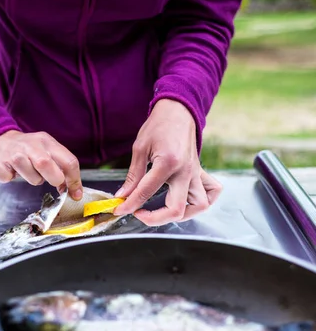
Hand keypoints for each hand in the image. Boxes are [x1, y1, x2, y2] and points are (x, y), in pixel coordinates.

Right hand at [0, 130, 82, 199]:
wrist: (1, 139)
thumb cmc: (30, 151)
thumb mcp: (49, 152)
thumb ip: (63, 169)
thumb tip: (75, 193)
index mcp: (47, 142)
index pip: (68, 161)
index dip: (74, 181)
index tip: (75, 194)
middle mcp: (31, 145)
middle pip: (45, 164)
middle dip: (53, 178)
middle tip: (52, 182)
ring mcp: (13, 153)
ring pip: (27, 173)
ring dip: (32, 179)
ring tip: (29, 173)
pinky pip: (5, 177)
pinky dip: (7, 177)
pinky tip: (9, 172)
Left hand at [113, 100, 221, 225]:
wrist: (178, 111)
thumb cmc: (158, 126)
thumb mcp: (140, 148)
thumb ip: (133, 176)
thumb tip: (123, 197)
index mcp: (168, 162)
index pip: (146, 192)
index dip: (129, 205)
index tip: (119, 210)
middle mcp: (186, 171)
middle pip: (177, 209)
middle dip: (155, 218)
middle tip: (139, 213)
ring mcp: (196, 174)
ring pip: (199, 206)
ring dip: (181, 215)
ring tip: (162, 211)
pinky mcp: (201, 173)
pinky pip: (211, 193)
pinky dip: (200, 203)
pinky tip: (185, 203)